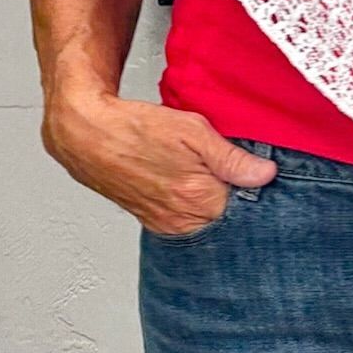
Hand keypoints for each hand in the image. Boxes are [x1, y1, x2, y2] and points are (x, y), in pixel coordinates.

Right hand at [42, 88, 277, 236]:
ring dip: (214, 197)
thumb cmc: (136, 129)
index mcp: (198, 199)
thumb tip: (265, 174)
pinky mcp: (153, 222)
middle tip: (234, 166)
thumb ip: (232, 158)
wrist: (88, 136)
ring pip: (207, 217)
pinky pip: (186, 219)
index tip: (258, 169)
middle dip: (236, 193)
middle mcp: (181, 220)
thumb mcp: (193, 131)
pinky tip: (191, 180)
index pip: (247, 205)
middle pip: (227, 215)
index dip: (255, 184)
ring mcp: (165, 224)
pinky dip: (194, 202)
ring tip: (206, 170)